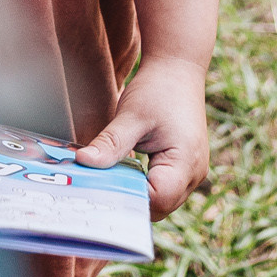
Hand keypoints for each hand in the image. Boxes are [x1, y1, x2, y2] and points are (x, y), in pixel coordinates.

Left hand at [73, 57, 209, 218]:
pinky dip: (143, 185)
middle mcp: (194, 174)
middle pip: (159, 207)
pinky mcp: (184, 169)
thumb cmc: (158, 89)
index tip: (100, 189)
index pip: (157, 200)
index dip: (129, 198)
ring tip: (109, 178)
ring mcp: (192, 173)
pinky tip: (123, 172)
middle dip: (129, 199)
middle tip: (97, 187)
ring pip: (161, 201)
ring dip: (136, 193)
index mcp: (185, 162)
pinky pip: (163, 189)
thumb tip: (82, 163)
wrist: (178, 69)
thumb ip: (110, 143)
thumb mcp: (131, 115)